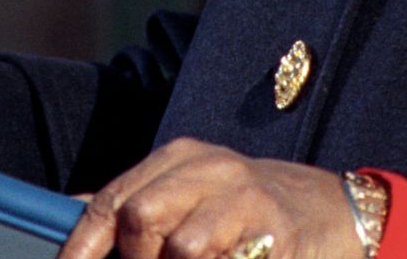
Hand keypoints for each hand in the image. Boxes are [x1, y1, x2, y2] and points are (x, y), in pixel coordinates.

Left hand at [58, 138, 363, 258]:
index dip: (83, 244)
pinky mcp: (279, 237)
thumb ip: (136, 200)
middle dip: (137, 257)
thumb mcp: (191, 190)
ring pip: (184, 248)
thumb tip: (72, 214)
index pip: (116, 199)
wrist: (334, 212)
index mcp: (184, 158)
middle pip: (142, 216)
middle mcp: (215, 170)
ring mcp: (250, 201)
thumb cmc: (247, 208)